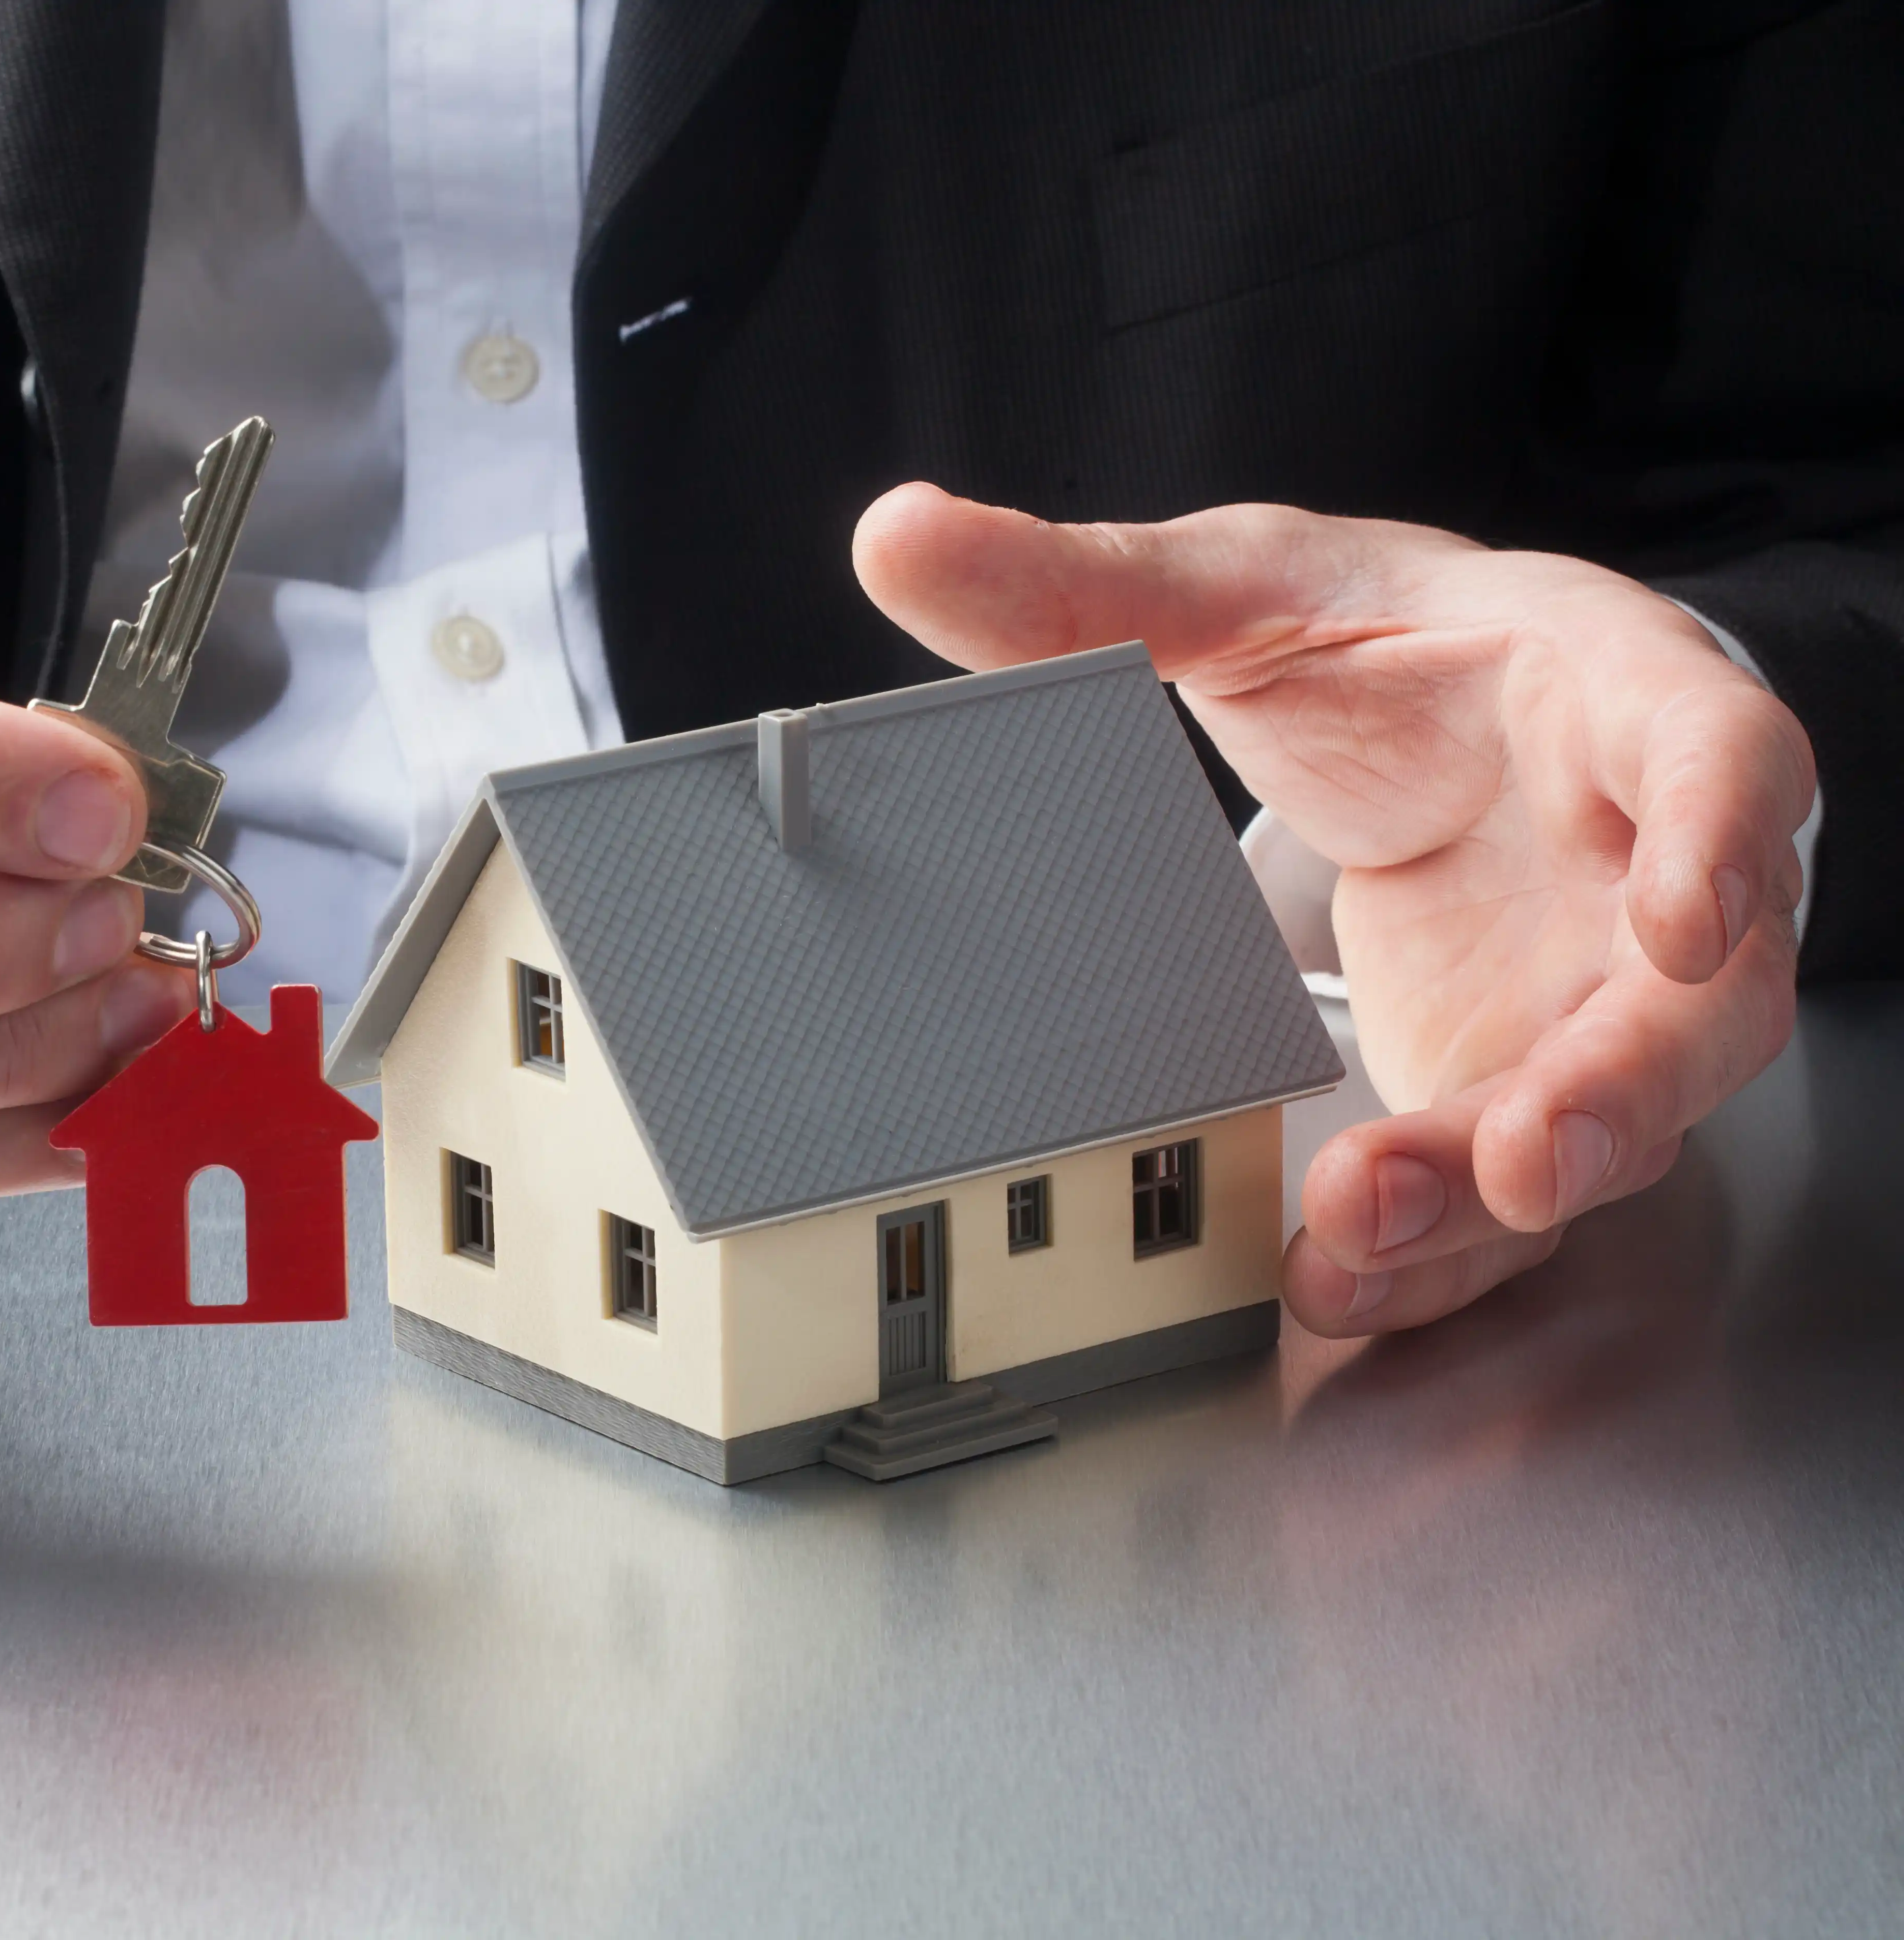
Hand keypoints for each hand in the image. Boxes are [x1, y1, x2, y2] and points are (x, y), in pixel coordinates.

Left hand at [851, 488, 1812, 1335]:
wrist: (1448, 712)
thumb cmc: (1392, 643)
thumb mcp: (1250, 587)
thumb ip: (1088, 579)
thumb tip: (899, 536)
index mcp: (1617, 700)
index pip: (1722, 755)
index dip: (1725, 836)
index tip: (1686, 913)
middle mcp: (1647, 866)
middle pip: (1692, 1000)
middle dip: (1615, 1092)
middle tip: (1522, 1161)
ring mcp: (1599, 994)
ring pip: (1606, 1125)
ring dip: (1493, 1204)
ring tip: (1357, 1245)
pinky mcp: (1525, 1079)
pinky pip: (1507, 1190)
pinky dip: (1430, 1247)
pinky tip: (1330, 1277)